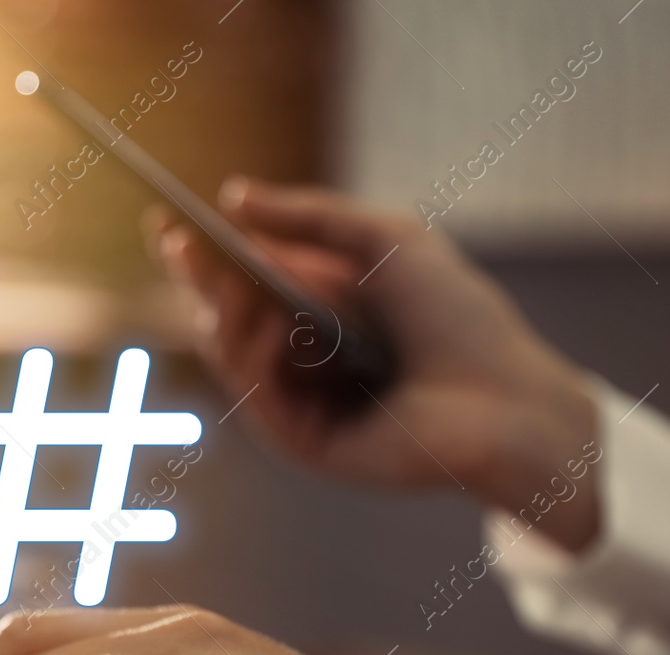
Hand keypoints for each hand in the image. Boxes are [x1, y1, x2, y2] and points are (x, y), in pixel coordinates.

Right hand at [152, 177, 599, 551]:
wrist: (504, 396)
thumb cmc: (458, 317)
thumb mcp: (387, 240)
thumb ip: (312, 215)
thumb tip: (233, 195)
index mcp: (319, 308)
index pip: (244, 279)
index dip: (202, 253)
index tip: (165, 219)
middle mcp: (302, 356)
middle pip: (226, 316)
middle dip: (199, 280)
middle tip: (178, 244)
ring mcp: (300, 402)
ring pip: (232, 356)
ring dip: (225, 315)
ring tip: (229, 280)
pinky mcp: (306, 443)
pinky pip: (259, 398)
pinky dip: (260, 359)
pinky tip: (276, 327)